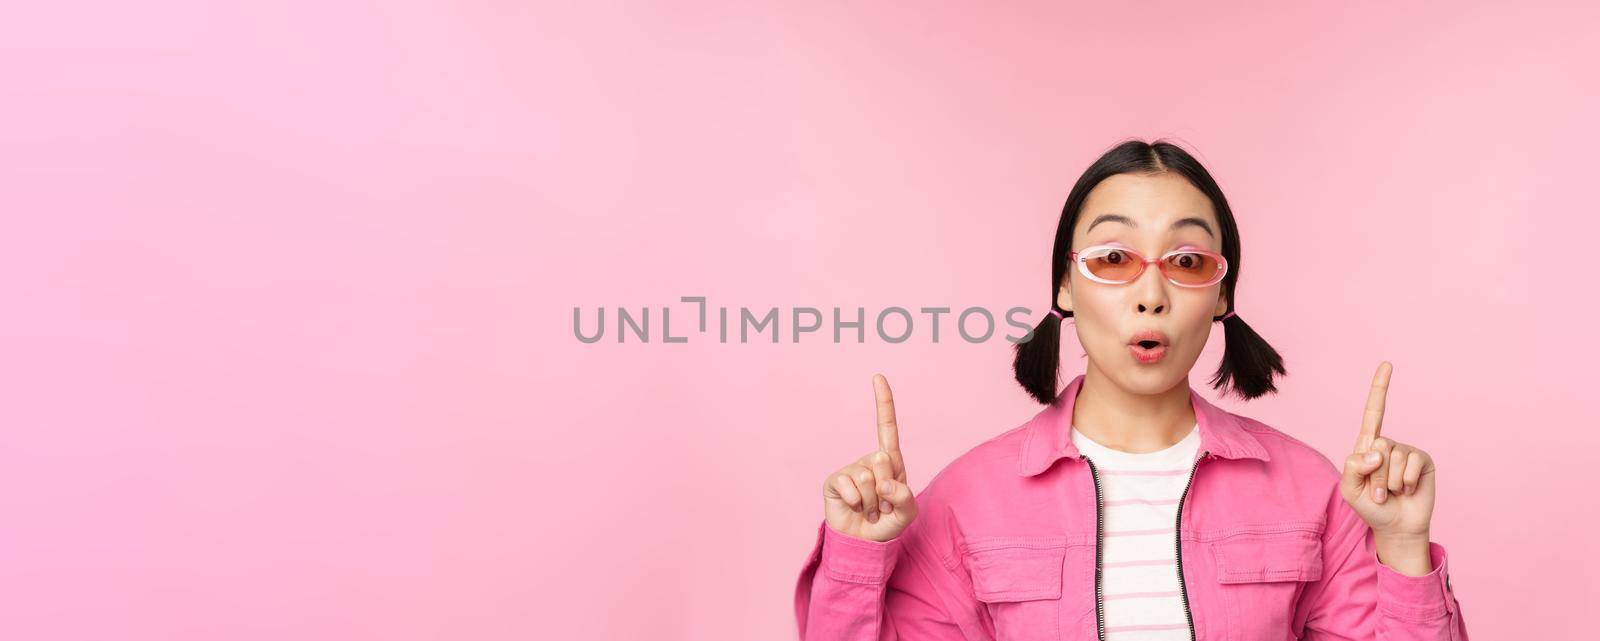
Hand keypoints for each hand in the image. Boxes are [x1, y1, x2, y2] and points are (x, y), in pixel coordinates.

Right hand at [822, 374, 918, 541]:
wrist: (863, 543)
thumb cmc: (887, 524)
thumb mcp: (907, 514)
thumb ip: (905, 498)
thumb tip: (885, 483)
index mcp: (891, 462)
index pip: (887, 428)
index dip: (883, 402)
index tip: (877, 377)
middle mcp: (870, 461)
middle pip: (882, 460)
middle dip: (886, 490)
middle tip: (881, 506)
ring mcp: (851, 469)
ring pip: (867, 477)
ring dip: (871, 501)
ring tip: (869, 510)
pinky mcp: (835, 481)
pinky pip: (849, 485)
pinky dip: (855, 502)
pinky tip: (853, 508)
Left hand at [1339, 362, 1436, 573]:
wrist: (1396, 526)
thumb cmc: (1370, 507)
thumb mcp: (1350, 489)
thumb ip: (1353, 468)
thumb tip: (1376, 451)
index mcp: (1367, 446)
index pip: (1374, 412)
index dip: (1380, 388)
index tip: (1388, 364)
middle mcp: (1387, 444)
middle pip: (1377, 446)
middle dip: (1375, 475)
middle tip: (1378, 492)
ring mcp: (1406, 452)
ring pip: (1392, 458)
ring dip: (1390, 482)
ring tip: (1392, 493)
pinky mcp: (1423, 461)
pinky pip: (1411, 463)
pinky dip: (1406, 481)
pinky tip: (1408, 490)